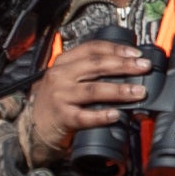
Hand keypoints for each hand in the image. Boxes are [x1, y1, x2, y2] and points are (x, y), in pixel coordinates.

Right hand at [21, 41, 154, 169]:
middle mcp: (60, 76)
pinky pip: (85, 116)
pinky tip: (115, 114)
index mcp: (63, 63)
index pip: (92, 49)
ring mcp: (60, 96)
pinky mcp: (62, 117)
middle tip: (143, 67)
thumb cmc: (53, 102)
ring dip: (119, 90)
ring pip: (94, 89)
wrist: (32, 126)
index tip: (135, 53)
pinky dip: (102, 115)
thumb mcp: (65, 79)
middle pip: (96, 65)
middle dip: (124, 65)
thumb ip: (87, 72)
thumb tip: (124, 69)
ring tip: (138, 91)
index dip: (116, 49)